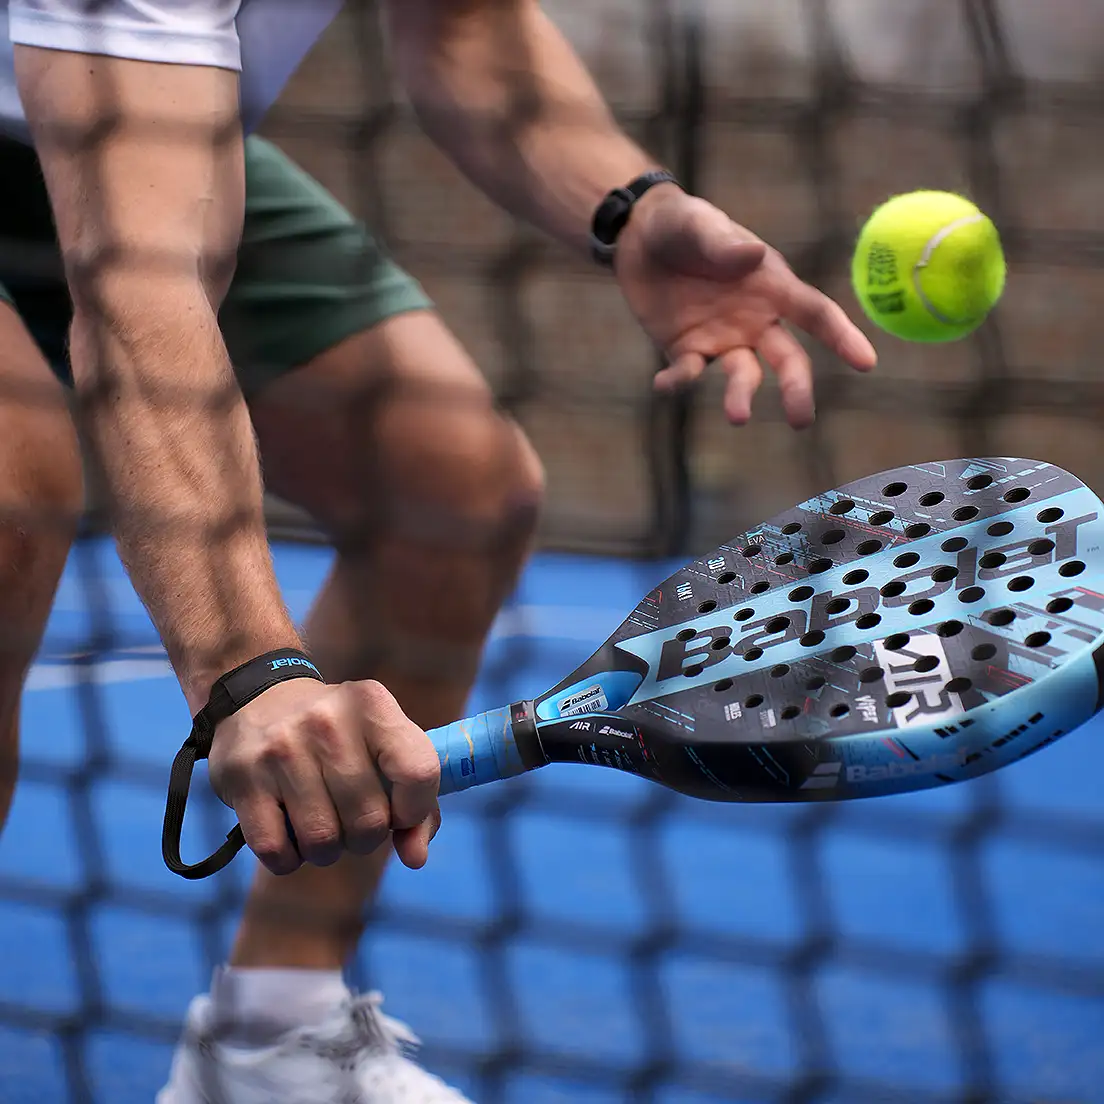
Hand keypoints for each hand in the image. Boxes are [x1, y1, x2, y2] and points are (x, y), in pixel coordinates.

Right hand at [208, 678, 440, 874]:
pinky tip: (288, 833)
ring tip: (320, 825)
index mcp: (372, 705)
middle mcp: (328, 722)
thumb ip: (415, 800)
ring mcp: (282, 748)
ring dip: (326, 850)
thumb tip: (416, 858)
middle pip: (369, 820)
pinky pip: (277, 851)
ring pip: (323, 841)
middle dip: (365, 837)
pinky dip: (288, 858)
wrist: (259, 699)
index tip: (399, 812)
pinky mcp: (243, 777)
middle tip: (351, 819)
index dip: (415, 810)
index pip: (418, 772)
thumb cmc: (338, 736)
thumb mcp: (382, 745)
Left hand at [615, 184, 877, 429]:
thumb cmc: (682, 223)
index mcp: (773, 287)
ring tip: (738, 417)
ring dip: (741, 396)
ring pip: (742, 375)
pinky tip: (663, 384)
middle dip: (797, 388)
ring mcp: (722, 339)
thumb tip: (753, 254)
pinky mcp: (685, 350)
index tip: (867, 363)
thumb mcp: (699, 224)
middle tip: (800, 420)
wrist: (639, 238)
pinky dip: (677, 382)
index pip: (816, 314)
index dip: (842, 337)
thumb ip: (723, 242)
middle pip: (787, 359)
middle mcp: (755, 320)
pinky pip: (686, 373)